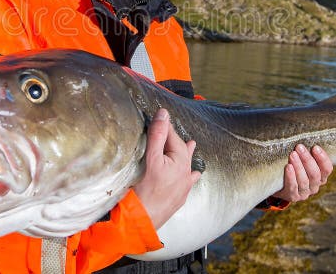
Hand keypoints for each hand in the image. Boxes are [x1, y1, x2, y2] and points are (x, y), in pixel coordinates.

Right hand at [132, 108, 201, 227]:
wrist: (142, 221)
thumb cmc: (145, 191)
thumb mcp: (150, 158)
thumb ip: (158, 135)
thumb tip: (163, 114)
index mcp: (180, 162)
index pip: (172, 137)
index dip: (165, 126)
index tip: (159, 117)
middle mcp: (185, 174)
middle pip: (181, 151)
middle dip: (176, 140)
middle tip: (171, 129)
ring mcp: (183, 187)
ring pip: (187, 166)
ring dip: (186, 155)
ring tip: (192, 145)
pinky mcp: (178, 198)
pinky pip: (187, 182)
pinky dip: (188, 175)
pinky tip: (193, 176)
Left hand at [272, 144, 332, 202]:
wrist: (278, 185)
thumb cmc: (293, 167)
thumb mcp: (302, 161)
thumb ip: (306, 152)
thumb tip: (305, 133)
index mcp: (321, 177)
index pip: (327, 169)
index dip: (323, 159)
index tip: (315, 147)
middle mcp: (314, 186)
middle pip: (315, 174)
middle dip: (307, 159)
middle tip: (299, 147)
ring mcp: (304, 193)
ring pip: (304, 180)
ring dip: (299, 166)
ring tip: (292, 154)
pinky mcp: (293, 196)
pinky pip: (293, 187)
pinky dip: (291, 176)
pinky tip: (288, 167)